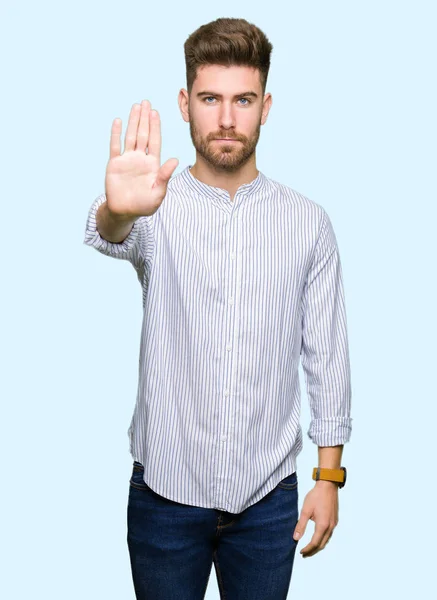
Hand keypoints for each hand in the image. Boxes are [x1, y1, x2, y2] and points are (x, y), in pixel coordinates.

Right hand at [105, 100, 178, 218]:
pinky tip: (119, 121)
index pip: (155, 141)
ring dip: (133, 121)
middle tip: (146, 102)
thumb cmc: (144, 205)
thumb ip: (165, 176)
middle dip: (145, 119)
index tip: (156, 113)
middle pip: (143, 134)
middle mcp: (140, 159)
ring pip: (130, 136)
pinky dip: (116, 133)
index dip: (155, 127)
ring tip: (136, 106)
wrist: (125, 212)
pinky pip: (115, 146)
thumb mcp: (158, 192)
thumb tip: (175, 159)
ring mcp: (127, 160)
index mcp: (153, 164)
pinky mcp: (115, 164)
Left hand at [293, 480, 338, 557]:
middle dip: (313, 550)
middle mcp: (330, 526)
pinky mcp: (335, 520)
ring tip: (310, 547)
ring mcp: (334, 523)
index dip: (307, 549)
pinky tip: (317, 537)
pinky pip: (329, 534)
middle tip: (304, 554)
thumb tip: (295, 538)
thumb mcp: (305, 510)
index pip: (315, 543)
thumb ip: (301, 525)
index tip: (300, 552)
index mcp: (323, 525)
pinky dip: (323, 539)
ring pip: (327, 540)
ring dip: (318, 545)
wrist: (328, 485)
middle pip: (322, 544)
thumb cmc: (316, 496)